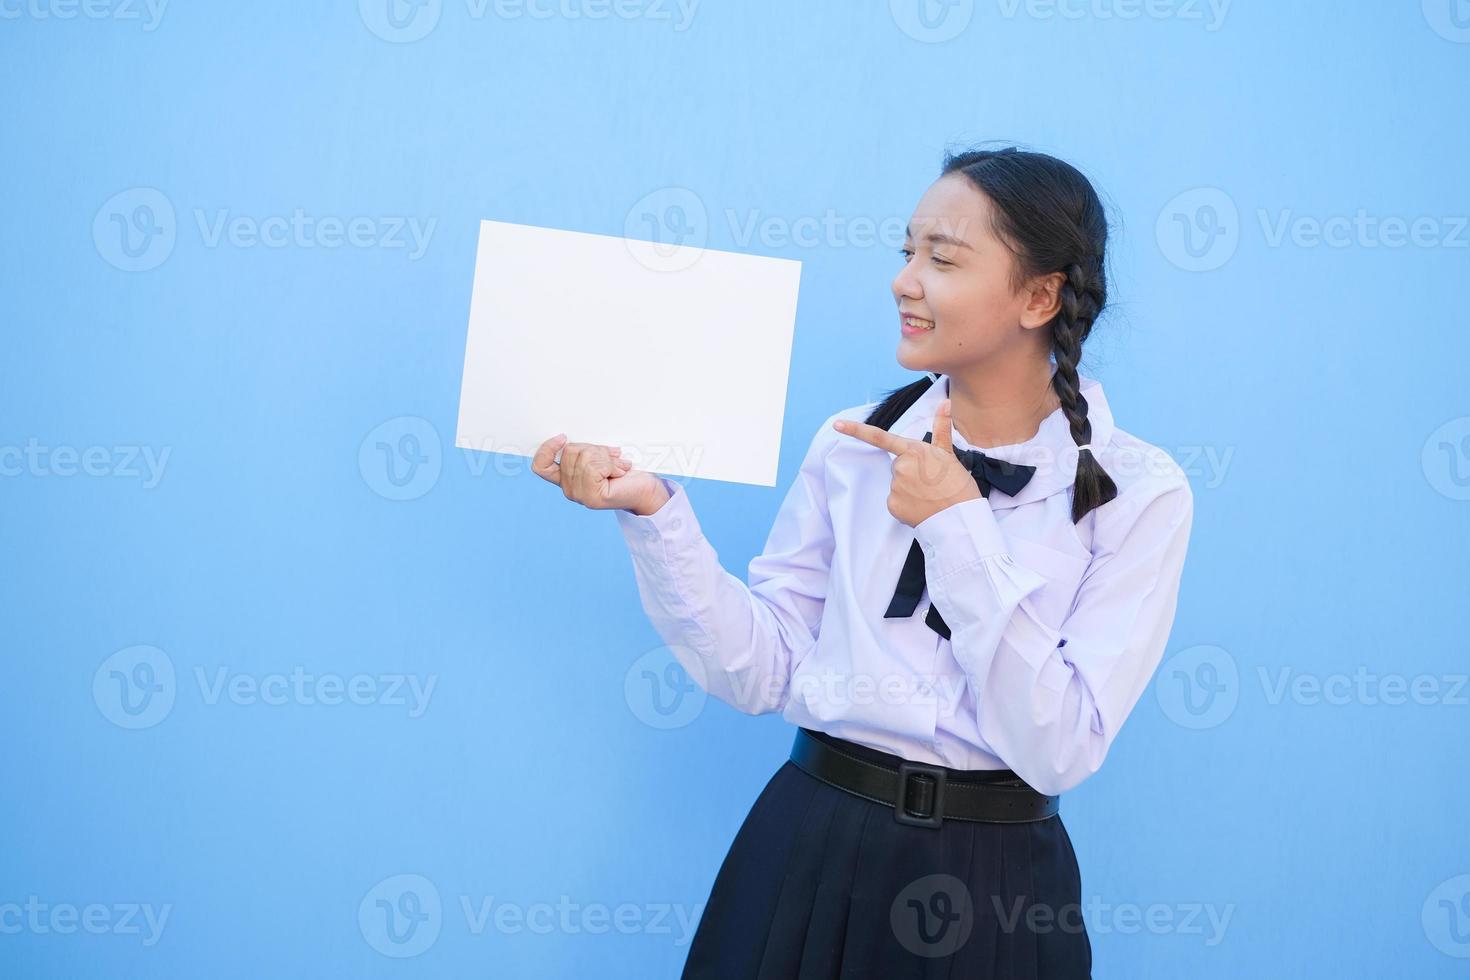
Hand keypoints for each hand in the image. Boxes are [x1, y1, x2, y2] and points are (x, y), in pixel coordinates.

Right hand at [531, 435, 668, 513]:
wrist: (646, 490)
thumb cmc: (626, 471)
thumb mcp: (599, 455)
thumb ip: (583, 450)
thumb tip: (571, 438)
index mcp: (567, 478)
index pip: (541, 466)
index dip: (547, 448)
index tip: (563, 436)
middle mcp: (569, 490)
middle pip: (570, 451)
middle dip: (594, 448)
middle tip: (612, 457)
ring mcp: (579, 495)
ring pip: (584, 456)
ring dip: (605, 456)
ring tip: (618, 465)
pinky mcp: (592, 497)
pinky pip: (595, 466)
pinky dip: (611, 464)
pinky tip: (620, 471)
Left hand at [833, 398, 979, 527]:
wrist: (960, 518)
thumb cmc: (958, 485)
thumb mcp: (949, 454)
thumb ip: (942, 428)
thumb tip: (945, 402)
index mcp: (914, 450)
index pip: (880, 437)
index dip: (856, 430)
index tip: (837, 424)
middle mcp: (901, 466)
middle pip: (898, 466)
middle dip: (911, 472)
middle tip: (931, 483)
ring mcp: (895, 486)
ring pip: (897, 484)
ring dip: (909, 489)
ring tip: (929, 496)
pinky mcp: (892, 505)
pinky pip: (895, 501)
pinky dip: (906, 505)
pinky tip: (921, 507)